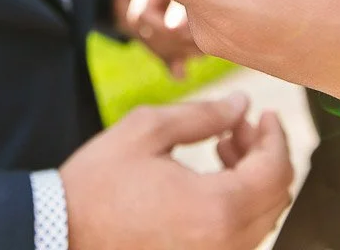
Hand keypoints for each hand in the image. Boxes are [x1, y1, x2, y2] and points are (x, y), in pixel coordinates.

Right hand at [59, 94, 292, 249]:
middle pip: (276, 196)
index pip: (275, 170)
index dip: (276, 136)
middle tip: (242, 125)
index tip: (267, 114)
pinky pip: (239, 234)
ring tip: (222, 146)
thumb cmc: (99, 182)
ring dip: (253, 177)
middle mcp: (225, 243)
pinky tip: (211, 177)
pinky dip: (238, 202)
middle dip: (266, 153)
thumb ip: (202, 115)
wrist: (62, 232)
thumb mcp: (147, 131)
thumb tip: (242, 104)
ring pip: (261, 217)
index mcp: (216, 208)